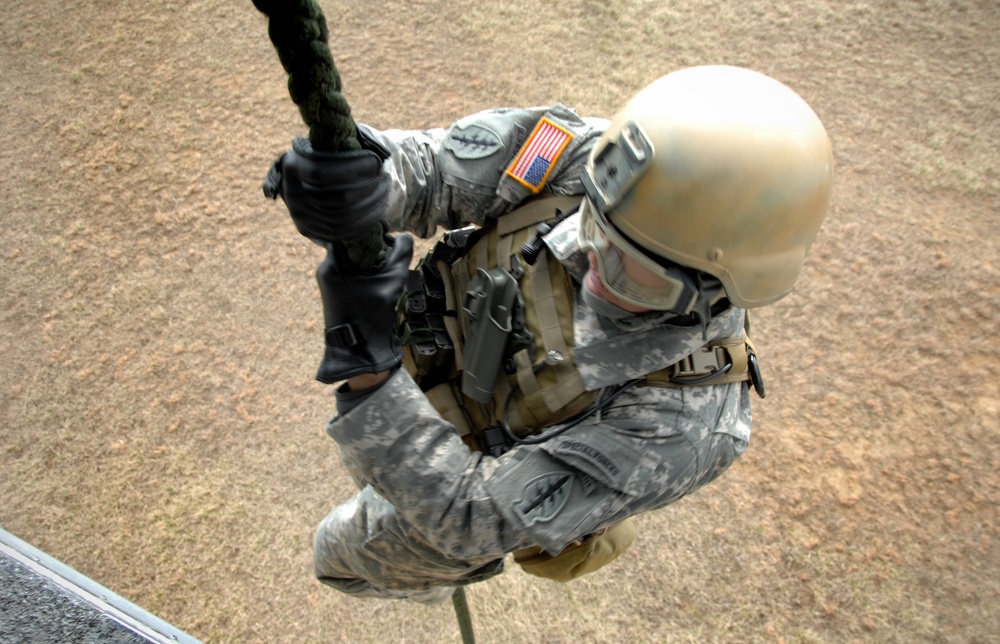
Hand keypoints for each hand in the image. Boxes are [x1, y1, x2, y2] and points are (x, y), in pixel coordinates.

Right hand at [263, 128, 390, 241]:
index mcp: (294, 166)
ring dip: (371, 205)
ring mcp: (299, 215)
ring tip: (383, 191)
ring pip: (342, 218)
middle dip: (368, 188)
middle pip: (338, 197)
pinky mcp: (308, 229)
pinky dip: (365, 222)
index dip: (354, 167)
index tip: (376, 162)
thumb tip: (375, 156)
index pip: (322, 171)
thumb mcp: (326, 147)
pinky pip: (341, 232)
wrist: (305, 182)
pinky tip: (377, 210)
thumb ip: (343, 148)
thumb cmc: (324, 158)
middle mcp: (292, 193)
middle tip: (384, 179)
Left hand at [314, 232, 413, 382]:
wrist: (359, 352)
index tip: (385, 236)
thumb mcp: (391, 282)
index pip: (348, 235)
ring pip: (354, 262)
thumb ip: (400, 257)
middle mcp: (327, 272)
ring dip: (372, 263)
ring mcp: (331, 284)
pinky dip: (367, 275)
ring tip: (387, 270)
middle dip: (373, 250)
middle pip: (352, 248)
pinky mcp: (338, 294)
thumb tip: (405, 237)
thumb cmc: (371, 316)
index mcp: (331, 266)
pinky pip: (354, 275)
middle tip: (390, 255)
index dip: (369, 234)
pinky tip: (380, 283)